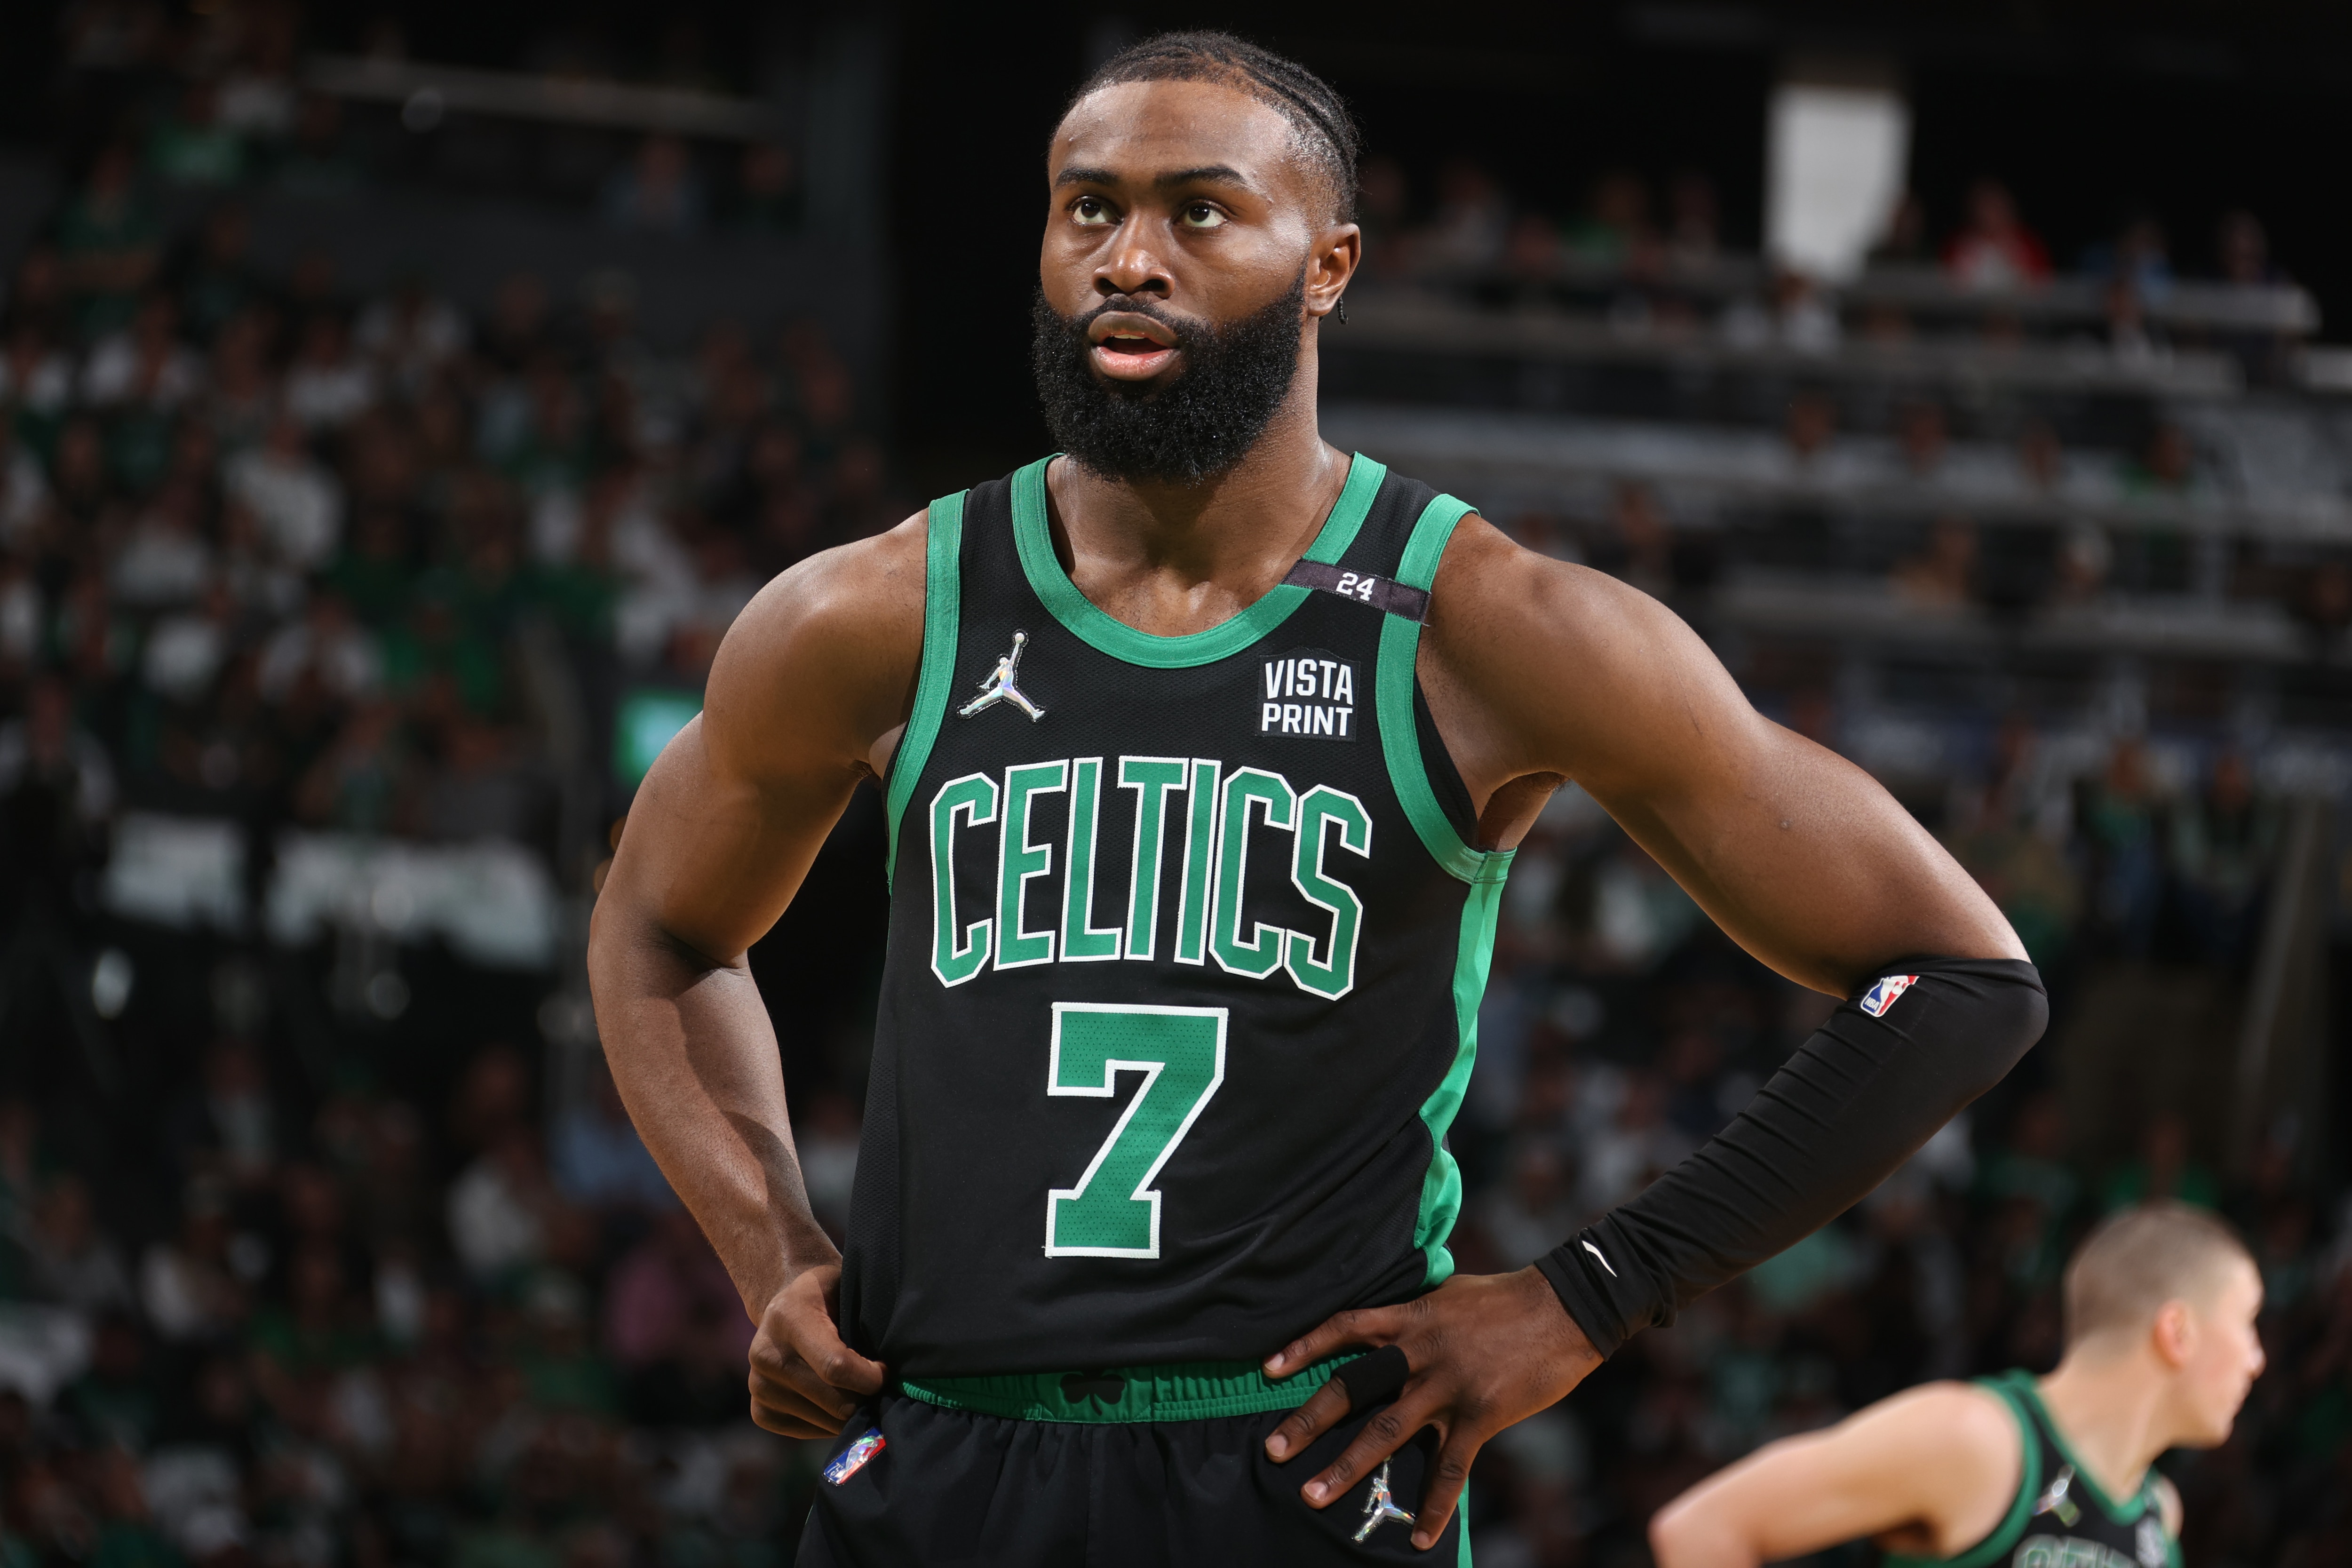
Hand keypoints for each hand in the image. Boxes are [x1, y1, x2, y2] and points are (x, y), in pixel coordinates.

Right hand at [747, 1260, 886, 1437]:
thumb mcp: (846, 1286)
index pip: (836, 1366)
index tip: (886, 1371)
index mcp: (789, 1317)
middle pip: (835, 1401)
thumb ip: (865, 1317)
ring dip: (852, 1413)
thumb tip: (894, 1363)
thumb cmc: (827, 1296)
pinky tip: (836, 1400)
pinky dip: (831, 1423)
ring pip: (826, 1422)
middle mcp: (766, 1354)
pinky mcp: (760, 1412)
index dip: (870, 1377)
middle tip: (879, 1387)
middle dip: (867, 1399)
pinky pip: (809, 1432)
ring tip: (858, 1391)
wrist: (783, 1310)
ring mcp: (759, 1386)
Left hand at [1261, 1267, 1601, 1549]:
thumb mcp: (1450, 1294)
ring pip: (1387, 1432)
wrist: (1567, 1307)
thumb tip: (1391, 1321)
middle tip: (1273, 1451)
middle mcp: (1420, 1352)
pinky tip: (1422, 1539)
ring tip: (1313, 1497)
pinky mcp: (1480, 1414)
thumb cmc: (1508, 1297)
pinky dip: (1436, 1506)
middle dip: (1309, 1421)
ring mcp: (1448, 1386)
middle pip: (1352, 1387)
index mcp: (1411, 1317)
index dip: (1305, 1347)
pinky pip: (1451, 1468)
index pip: (1345, 1327)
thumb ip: (1416, 1314)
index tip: (1269, 1369)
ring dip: (1348, 1467)